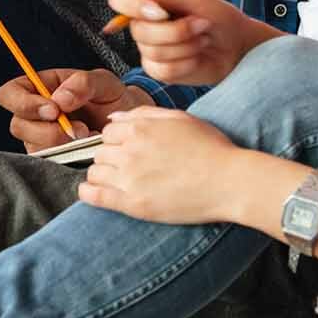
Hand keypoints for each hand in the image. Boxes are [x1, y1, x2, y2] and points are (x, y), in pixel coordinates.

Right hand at [0, 68, 150, 151]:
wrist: (128, 124)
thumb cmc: (112, 98)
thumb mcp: (104, 82)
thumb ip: (82, 83)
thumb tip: (59, 100)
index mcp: (40, 87)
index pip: (9, 94)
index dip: (23, 103)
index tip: (53, 110)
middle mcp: (35, 114)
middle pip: (17, 125)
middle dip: (48, 130)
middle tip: (78, 128)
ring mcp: (41, 138)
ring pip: (32, 146)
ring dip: (61, 144)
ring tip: (87, 136)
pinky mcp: (52, 157)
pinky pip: (48, 161)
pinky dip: (68, 156)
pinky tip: (85, 148)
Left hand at [78, 107, 244, 223]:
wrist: (229, 181)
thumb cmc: (210, 148)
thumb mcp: (179, 118)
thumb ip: (143, 114)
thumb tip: (113, 117)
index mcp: (140, 128)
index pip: (107, 132)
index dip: (116, 141)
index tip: (125, 150)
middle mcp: (130, 151)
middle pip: (99, 152)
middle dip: (110, 158)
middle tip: (126, 167)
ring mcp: (129, 178)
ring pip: (94, 172)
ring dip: (102, 175)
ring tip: (118, 181)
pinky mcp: (133, 204)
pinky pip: (94, 196)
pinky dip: (88, 193)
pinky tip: (92, 192)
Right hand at [109, 0, 283, 86]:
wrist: (238, 46)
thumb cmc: (218, 17)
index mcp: (148, 1)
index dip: (134, 6)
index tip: (162, 11)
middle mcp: (143, 25)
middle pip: (139, 31)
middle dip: (176, 30)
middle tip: (202, 23)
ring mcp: (149, 49)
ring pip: (153, 51)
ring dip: (187, 45)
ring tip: (203, 38)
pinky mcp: (159, 71)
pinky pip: (164, 70)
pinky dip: (187, 62)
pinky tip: (198, 55)